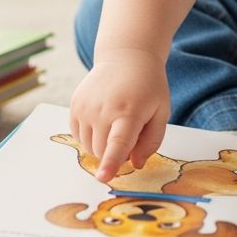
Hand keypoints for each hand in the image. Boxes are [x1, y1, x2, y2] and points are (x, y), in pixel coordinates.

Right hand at [68, 51, 169, 181]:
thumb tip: (135, 164)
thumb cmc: (148, 87)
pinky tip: (103, 119)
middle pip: (102, 152)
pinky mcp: (75, 105)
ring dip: (102, 146)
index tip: (102, 178)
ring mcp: (86, 107)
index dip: (111, 163)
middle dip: (115, 154)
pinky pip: (79, 136)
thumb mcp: (161, 111)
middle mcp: (103, 110)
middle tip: (130, 132)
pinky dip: (91, 136)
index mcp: (129, 112)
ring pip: (89, 147)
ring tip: (116, 122)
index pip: (118, 143)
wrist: (126, 57)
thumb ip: (151, 141)